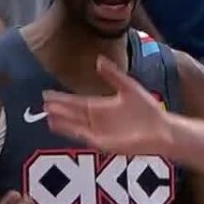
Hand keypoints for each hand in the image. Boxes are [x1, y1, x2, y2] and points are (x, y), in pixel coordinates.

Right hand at [44, 56, 174, 155]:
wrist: (162, 128)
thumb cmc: (147, 109)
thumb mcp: (128, 87)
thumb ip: (113, 75)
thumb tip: (98, 60)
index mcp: (103, 107)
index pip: (78, 102)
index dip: (63, 99)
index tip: (48, 94)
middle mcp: (99, 121)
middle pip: (73, 114)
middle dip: (59, 110)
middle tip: (42, 104)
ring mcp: (101, 133)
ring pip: (76, 126)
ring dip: (63, 122)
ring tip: (47, 117)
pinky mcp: (105, 143)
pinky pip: (85, 137)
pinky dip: (74, 132)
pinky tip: (65, 128)